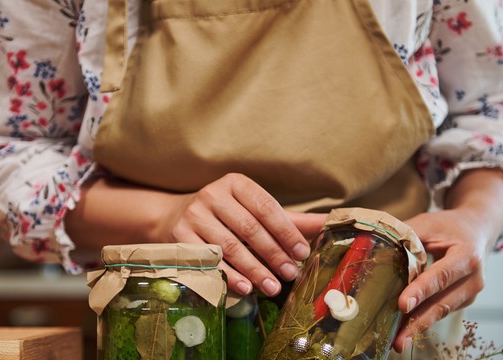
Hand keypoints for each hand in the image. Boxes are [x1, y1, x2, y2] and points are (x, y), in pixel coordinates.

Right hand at [157, 173, 325, 296]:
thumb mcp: (254, 211)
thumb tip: (329, 223)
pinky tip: (246, 288)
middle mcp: (212, 194)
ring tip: (273, 287)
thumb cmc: (225, 216)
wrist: (173, 218)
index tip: (302, 253)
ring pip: (230, 247)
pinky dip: (229, 276)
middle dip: (273, 254)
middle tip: (291, 274)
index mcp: (236, 183)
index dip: (286, 231)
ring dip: (254, 270)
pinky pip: (210, 260)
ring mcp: (193, 215)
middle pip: (249, 229)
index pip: (266, 207)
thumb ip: (290, 219)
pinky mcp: (179, 236)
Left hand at [392, 209, 488, 351]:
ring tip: (399, 340)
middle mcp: (474, 278)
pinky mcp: (463, 300)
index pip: (440, 275)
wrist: (476, 230)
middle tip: (399, 337)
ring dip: (419, 326)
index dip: (421, 291)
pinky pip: (441, 311)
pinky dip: (423, 319)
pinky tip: (405, 329)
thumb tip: (377, 251)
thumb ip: (406, 237)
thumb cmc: (448, 226)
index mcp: (467, 255)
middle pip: (443, 302)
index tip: (402, 304)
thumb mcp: (428, 224)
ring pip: (441, 311)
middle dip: (418, 321)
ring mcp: (471, 292)